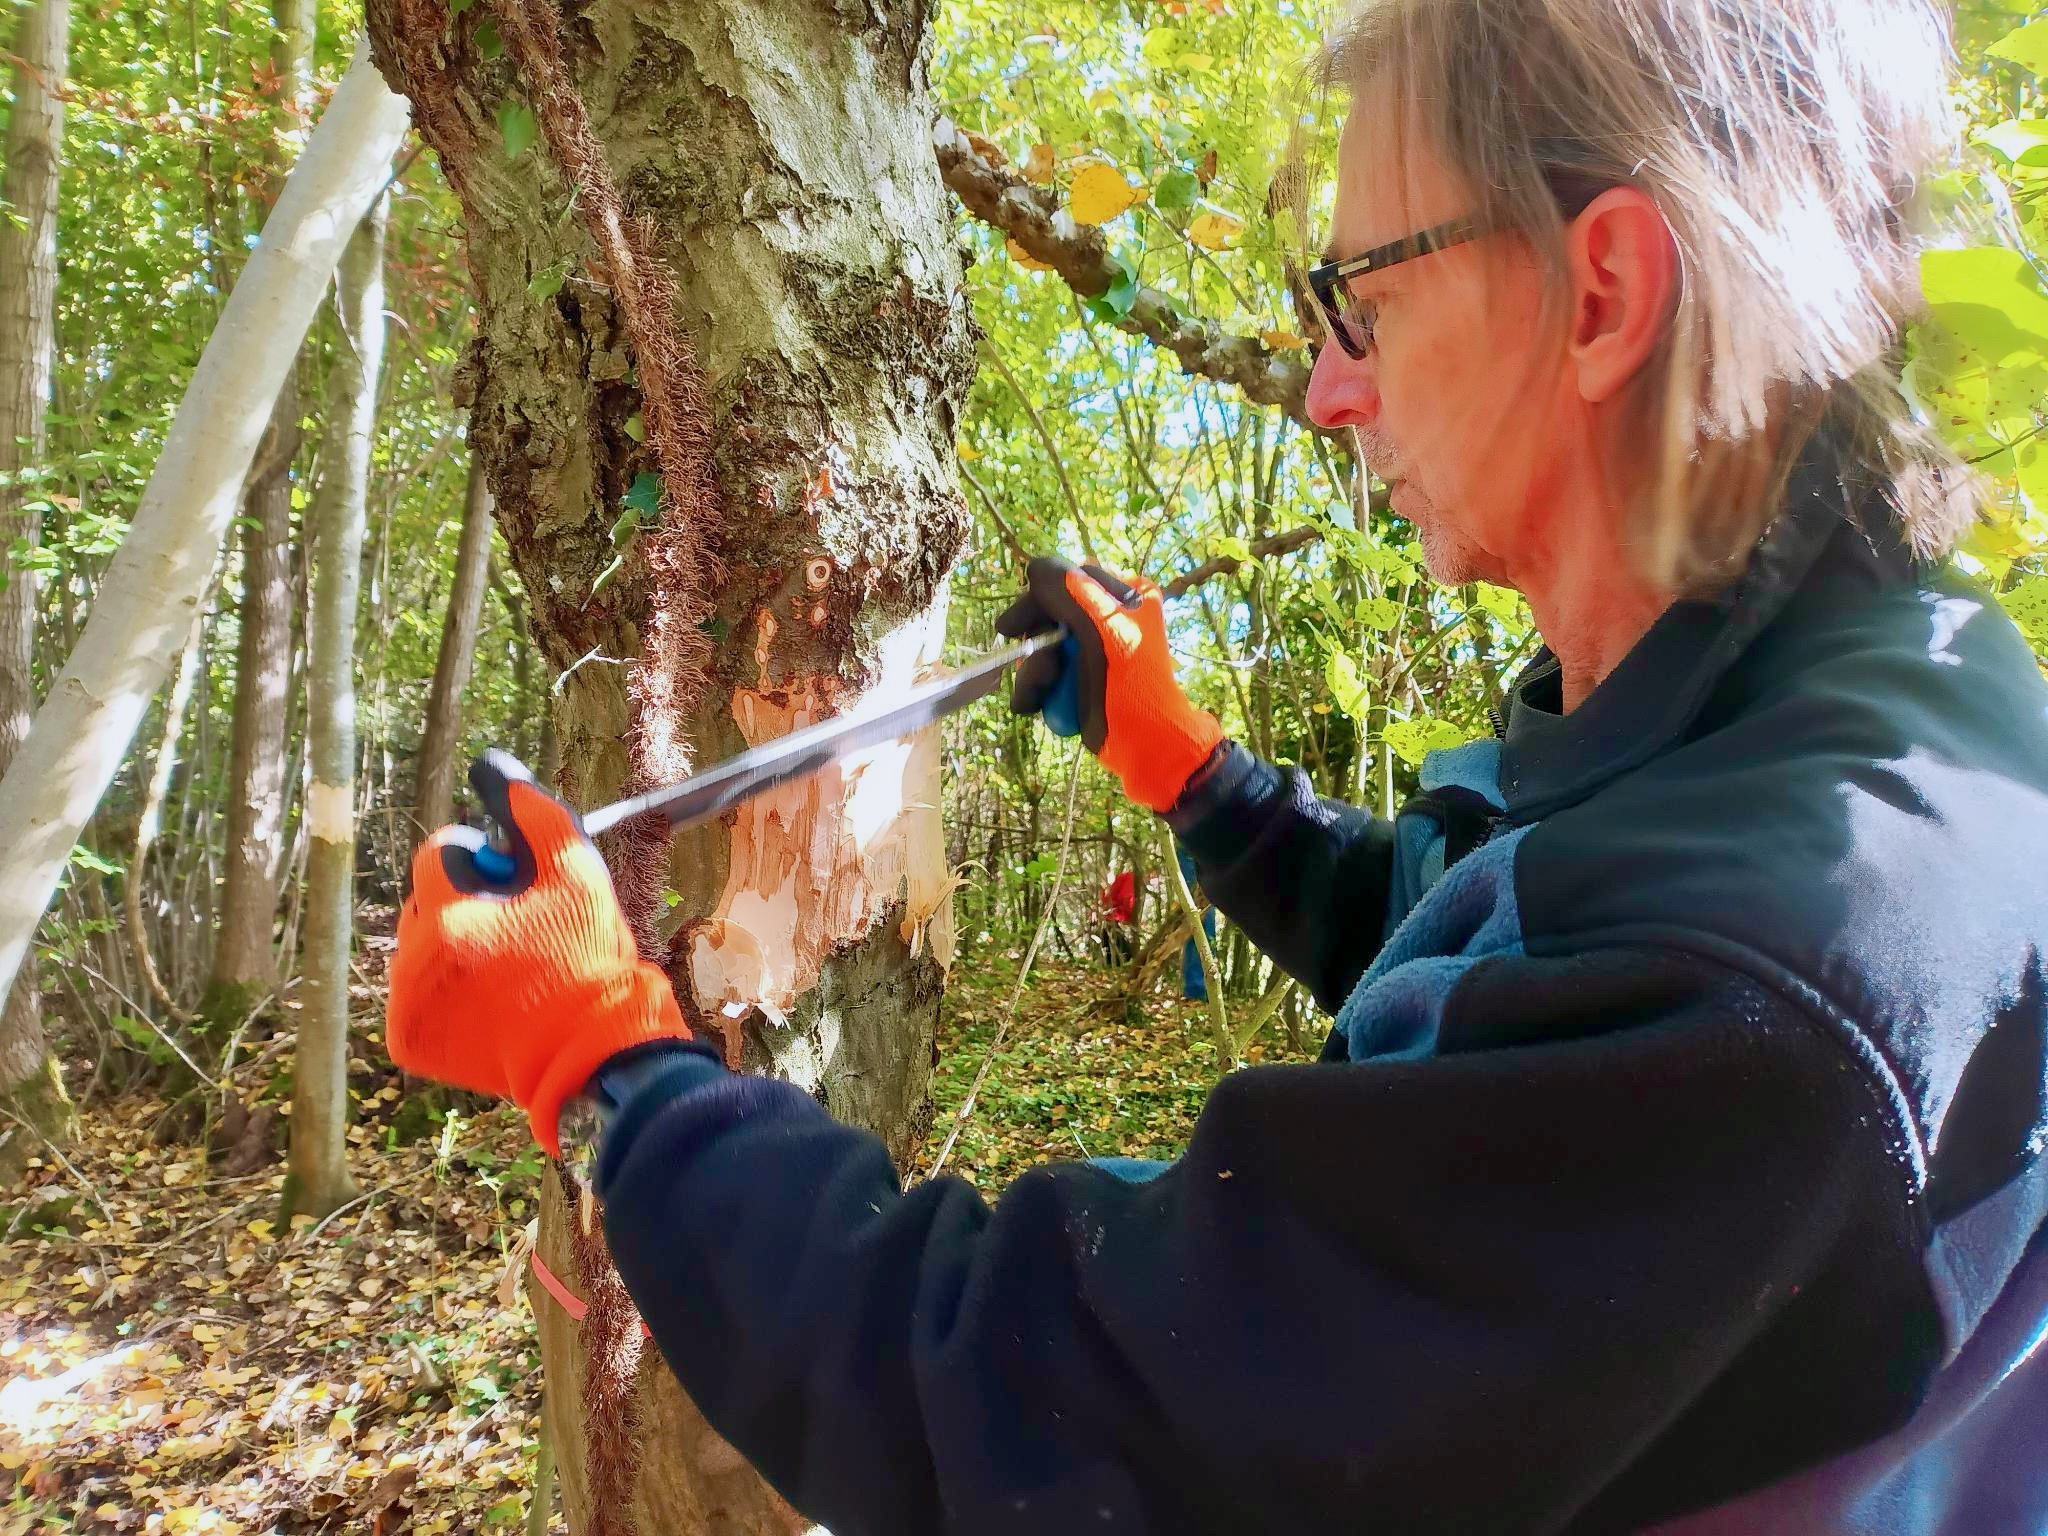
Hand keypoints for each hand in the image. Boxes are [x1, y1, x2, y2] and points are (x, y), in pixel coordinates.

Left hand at [386, 753, 693, 1156]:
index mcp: (448, 920)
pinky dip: (443, 988)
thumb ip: (533, 814)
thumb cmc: (588, 959)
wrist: (592, 1052)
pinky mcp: (409, 1041)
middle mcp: (413, 964)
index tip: (518, 889)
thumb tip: (494, 766)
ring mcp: (407, 1007)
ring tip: (506, 969)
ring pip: (416, 946)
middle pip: (423, 900)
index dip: (484, 863)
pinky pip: (414, 991)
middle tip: (518, 930)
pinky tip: (489, 1000)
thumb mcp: (575, 874)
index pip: (439, 853)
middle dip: (464, 904)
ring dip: (451, 945)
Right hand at [995, 558, 1222, 812]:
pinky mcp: (1084, 681)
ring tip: (1036, 696)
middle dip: (1036, 646)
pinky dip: (1036, 691)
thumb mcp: (1100, 628)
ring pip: (1043, 649)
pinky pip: (1048, 675)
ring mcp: (1096, 652)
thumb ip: (1066, 591)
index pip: (1067, 581)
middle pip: (1049, 617)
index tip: (1010, 626)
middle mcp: (1111, 618)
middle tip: (1037, 670)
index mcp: (1126, 595)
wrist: (1148, 744)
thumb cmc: (1129, 684)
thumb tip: (1034, 567)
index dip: (1035, 602)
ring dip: (1032, 674)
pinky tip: (1032, 706)